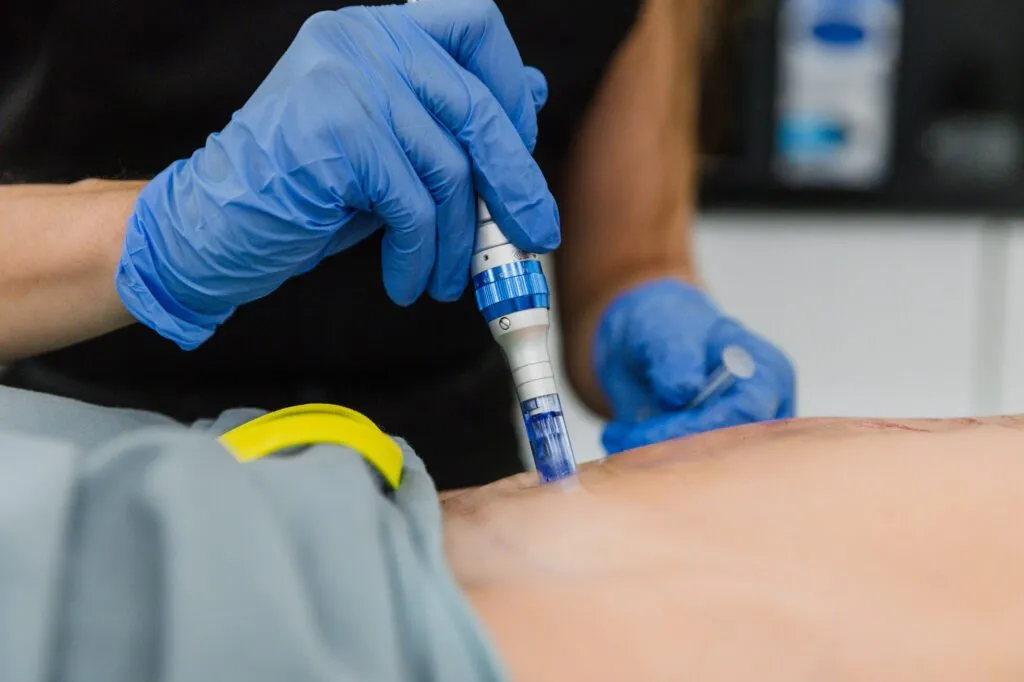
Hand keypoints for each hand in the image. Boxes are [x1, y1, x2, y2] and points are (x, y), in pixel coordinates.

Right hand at [116, 0, 558, 349]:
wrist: (211, 228)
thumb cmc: (304, 193)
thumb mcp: (389, 149)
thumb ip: (447, 117)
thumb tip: (531, 92)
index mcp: (375, 31)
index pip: (474, 27)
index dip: (510, 92)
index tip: (522, 154)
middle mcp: (361, 40)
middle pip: (475, 105)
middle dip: (515, 184)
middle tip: (534, 238)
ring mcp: (346, 80)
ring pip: (448, 166)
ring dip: (458, 238)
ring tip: (449, 279)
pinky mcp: (337, 132)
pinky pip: (414, 203)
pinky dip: (421, 253)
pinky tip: (409, 281)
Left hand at [593, 278, 795, 453]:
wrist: (643, 344)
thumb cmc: (663, 325)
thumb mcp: (663, 327)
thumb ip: (674, 354)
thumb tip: (684, 390)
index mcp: (766, 372)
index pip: (748, 412)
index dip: (699, 426)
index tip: (649, 430)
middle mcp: (763, 412)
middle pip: (728, 449)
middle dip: (669, 447)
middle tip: (622, 435)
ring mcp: (737, 439)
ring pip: (704, 469)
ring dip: (652, 457)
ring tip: (617, 433)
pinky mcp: (709, 458)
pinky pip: (683, 476)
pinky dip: (647, 464)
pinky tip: (623, 441)